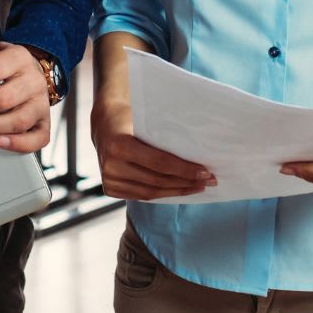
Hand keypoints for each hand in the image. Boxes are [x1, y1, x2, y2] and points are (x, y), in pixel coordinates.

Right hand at [91, 96, 212, 199]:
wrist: (103, 122)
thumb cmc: (131, 117)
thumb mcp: (145, 122)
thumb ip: (164, 138)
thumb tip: (199, 155)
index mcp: (119, 145)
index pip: (160, 163)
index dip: (185, 169)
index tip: (205, 172)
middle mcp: (111, 165)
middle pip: (157, 180)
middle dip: (186, 182)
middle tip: (208, 181)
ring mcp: (108, 180)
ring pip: (150, 192)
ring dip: (177, 191)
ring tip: (197, 187)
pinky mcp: (109, 188)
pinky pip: (141, 195)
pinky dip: (161, 194)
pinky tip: (177, 189)